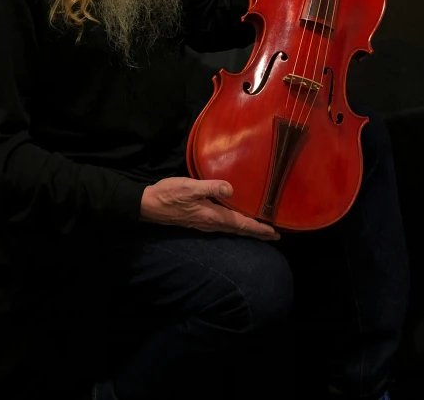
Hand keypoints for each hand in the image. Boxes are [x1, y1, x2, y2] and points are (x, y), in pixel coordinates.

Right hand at [140, 177, 279, 240]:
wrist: (148, 205)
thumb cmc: (169, 194)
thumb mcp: (189, 187)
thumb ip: (210, 188)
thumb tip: (231, 190)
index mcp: (213, 216)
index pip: (241, 224)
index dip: (258, 229)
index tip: (274, 234)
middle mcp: (211, 223)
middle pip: (239, 230)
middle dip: (257, 232)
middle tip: (274, 236)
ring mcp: (204, 223)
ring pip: (231, 228)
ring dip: (247, 230)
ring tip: (260, 230)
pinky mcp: (198, 220)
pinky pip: (223, 225)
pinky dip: (235, 225)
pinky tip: (235, 221)